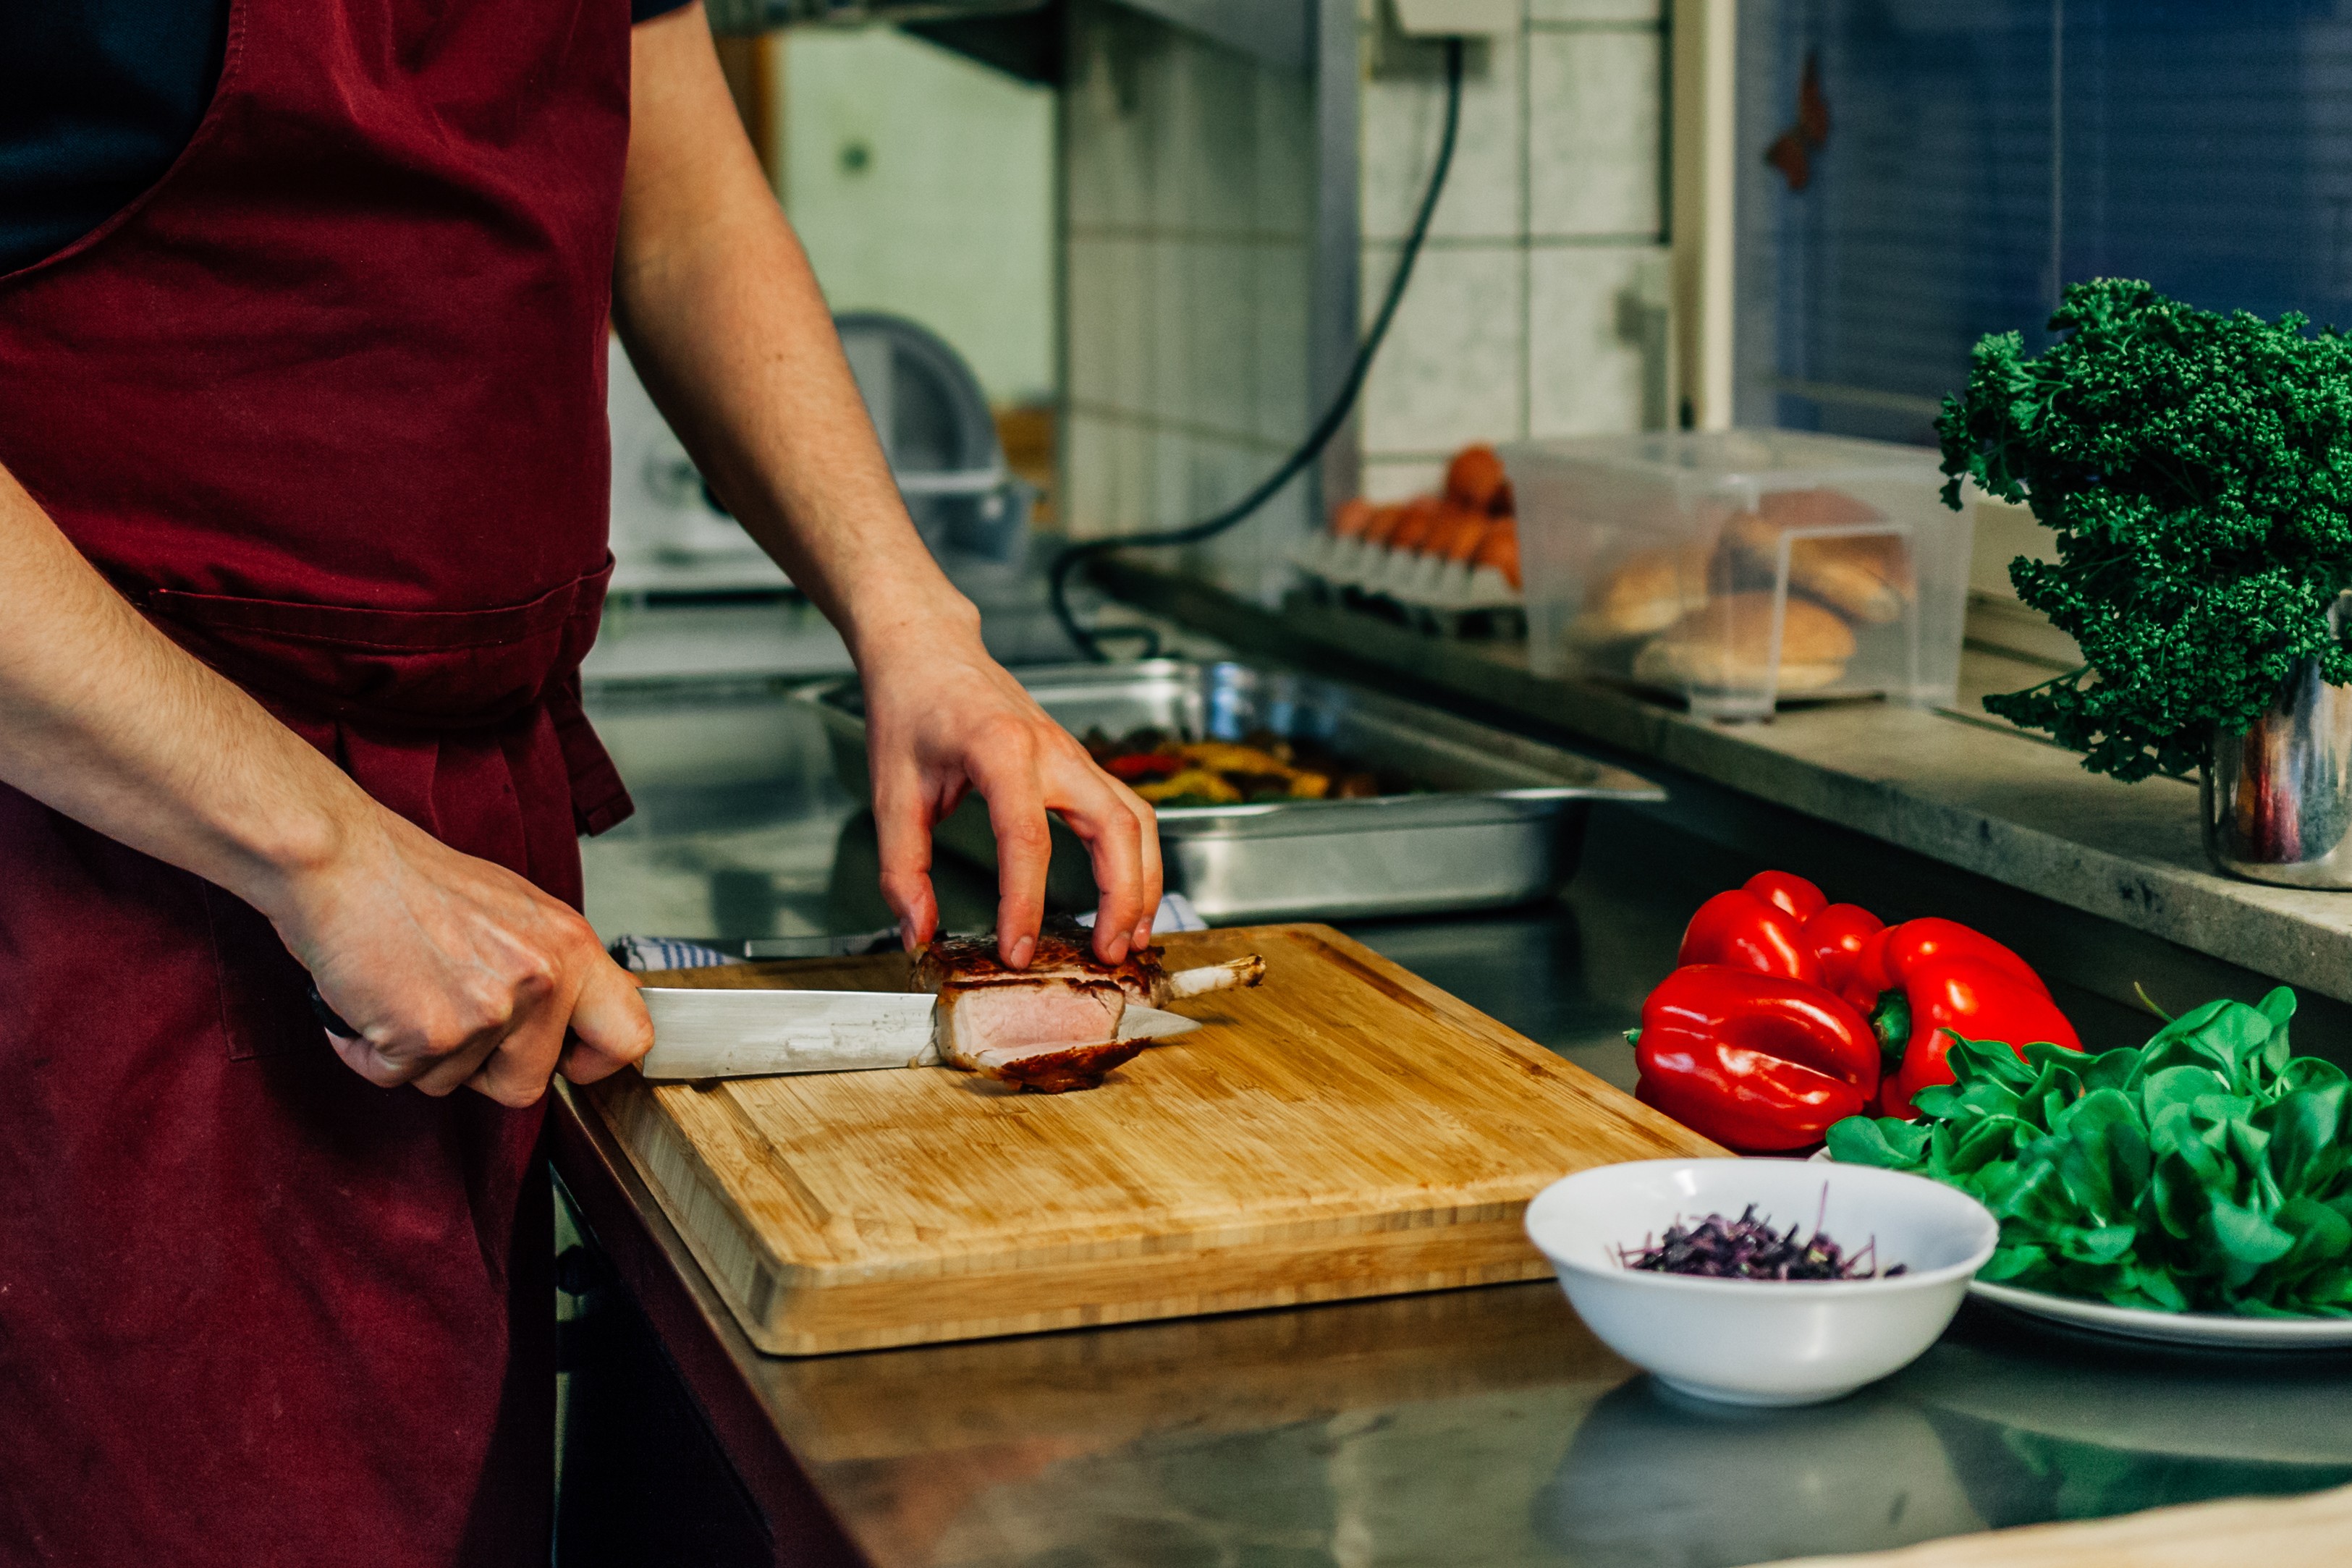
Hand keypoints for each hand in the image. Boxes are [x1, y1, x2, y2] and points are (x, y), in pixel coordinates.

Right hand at [264, 805, 652, 1105]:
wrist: (337, 859)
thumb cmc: (414, 882)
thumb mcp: (516, 912)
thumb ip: (556, 964)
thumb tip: (595, 1009)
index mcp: (571, 946)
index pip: (630, 1035)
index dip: (595, 1063)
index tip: (567, 1063)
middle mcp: (543, 980)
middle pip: (528, 1084)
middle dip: (483, 1071)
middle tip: (448, 1018)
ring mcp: (490, 1010)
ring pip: (455, 1084)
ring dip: (420, 1053)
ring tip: (402, 988)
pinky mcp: (432, 1035)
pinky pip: (399, 1078)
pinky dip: (372, 1052)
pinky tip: (369, 998)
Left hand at [860, 621, 1160, 967]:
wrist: (929, 650)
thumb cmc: (910, 709)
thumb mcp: (891, 791)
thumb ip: (902, 868)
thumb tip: (918, 931)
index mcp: (1000, 749)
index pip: (1027, 838)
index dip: (1025, 903)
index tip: (1017, 950)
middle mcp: (1052, 749)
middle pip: (1116, 826)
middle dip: (1120, 897)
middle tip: (1105, 955)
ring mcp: (1074, 754)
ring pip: (1137, 819)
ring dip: (1142, 882)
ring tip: (1129, 938)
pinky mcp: (1080, 764)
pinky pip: (1128, 812)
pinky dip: (1137, 860)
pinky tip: (1126, 899)